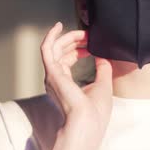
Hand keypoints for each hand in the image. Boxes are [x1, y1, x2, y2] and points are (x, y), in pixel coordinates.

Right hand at [40, 22, 112, 149]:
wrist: (88, 123)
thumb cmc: (95, 112)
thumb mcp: (103, 85)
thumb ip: (102, 69)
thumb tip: (103, 56)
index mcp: (65, 83)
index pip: (67, 59)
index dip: (78, 48)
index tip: (91, 42)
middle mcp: (55, 79)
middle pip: (61, 51)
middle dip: (74, 40)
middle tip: (88, 34)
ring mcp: (52, 75)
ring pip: (55, 48)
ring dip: (68, 37)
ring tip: (82, 32)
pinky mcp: (52, 72)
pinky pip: (47, 49)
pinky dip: (50, 36)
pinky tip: (57, 26)